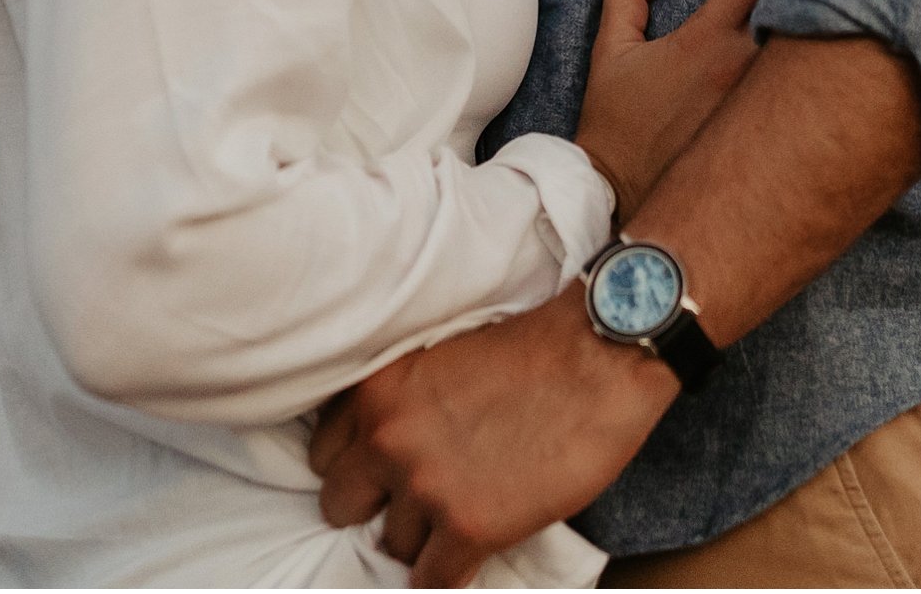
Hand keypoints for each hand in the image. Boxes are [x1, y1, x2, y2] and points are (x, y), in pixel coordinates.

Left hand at [310, 287, 678, 586]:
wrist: (596, 357)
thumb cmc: (531, 349)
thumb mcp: (437, 357)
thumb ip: (400, 400)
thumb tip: (389, 447)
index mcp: (375, 391)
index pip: (324, 454)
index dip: (359, 467)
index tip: (383, 473)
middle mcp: (386, 439)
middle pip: (339, 504)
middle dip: (374, 507)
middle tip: (413, 503)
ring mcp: (425, 486)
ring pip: (391, 545)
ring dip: (422, 539)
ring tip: (458, 519)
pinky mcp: (469, 526)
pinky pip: (431, 581)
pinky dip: (447, 575)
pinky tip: (467, 558)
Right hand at [574, 0, 833, 222]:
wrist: (626, 204)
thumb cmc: (617, 128)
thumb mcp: (612, 51)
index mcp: (710, 38)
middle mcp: (752, 68)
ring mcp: (774, 108)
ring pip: (827, 47)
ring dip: (851, 11)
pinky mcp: (786, 143)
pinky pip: (825, 97)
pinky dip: (847, 70)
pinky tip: (873, 51)